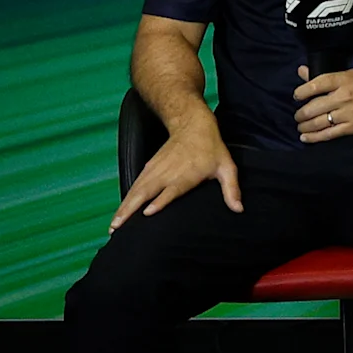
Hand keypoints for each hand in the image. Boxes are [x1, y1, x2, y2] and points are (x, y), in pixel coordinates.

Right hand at [114, 114, 241, 228]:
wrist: (192, 124)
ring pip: (136, 190)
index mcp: (185, 174)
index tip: (147, 213)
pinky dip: (126, 199)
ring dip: (123, 207)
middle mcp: (167, 173)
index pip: (171, 190)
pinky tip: (120, 212)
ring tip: (113, 226)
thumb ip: (231, 189)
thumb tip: (239, 209)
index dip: (160, 201)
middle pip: (145, 192)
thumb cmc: (211, 149)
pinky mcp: (149, 167)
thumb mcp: (226, 167)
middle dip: (130, 209)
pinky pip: (135, 185)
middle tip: (118, 228)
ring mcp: (155, 169)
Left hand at [294, 66, 352, 143]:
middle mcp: (344, 96)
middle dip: (301, 114)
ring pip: (319, 122)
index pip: (315, 85)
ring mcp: (349, 113)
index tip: (297, 96)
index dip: (301, 92)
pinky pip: (329, 134)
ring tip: (301, 127)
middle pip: (313, 107)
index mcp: (343, 80)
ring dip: (305, 126)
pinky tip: (305, 138)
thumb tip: (301, 71)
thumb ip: (326, 76)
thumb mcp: (350, 74)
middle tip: (298, 116)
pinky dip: (314, 137)